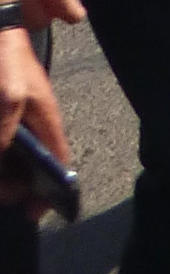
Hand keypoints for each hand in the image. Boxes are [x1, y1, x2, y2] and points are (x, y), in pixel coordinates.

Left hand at [0, 30, 69, 213]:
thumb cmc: (8, 61)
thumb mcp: (8, 99)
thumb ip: (4, 133)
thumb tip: (1, 161)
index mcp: (46, 118)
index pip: (59, 158)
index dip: (51, 189)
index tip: (33, 212)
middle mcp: (35, 120)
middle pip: (35, 161)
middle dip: (18, 183)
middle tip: (3, 196)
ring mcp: (18, 115)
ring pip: (15, 152)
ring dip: (7, 170)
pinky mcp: (5, 111)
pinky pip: (7, 140)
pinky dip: (3, 154)